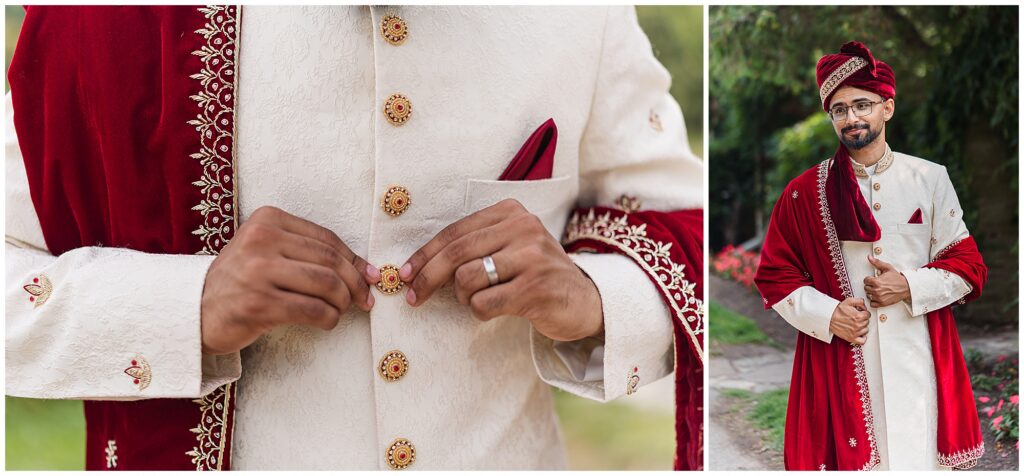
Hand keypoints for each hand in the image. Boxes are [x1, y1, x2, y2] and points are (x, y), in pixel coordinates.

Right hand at [200, 206, 374, 354]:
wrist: (195, 309)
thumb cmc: (241, 280)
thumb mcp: (267, 251)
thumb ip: (308, 253)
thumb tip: (364, 269)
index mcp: (267, 219)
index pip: (326, 238)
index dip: (353, 259)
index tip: (369, 275)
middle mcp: (261, 240)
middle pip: (329, 260)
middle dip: (355, 282)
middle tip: (365, 298)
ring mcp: (258, 272)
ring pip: (325, 284)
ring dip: (342, 302)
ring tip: (341, 310)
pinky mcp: (259, 304)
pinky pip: (312, 311)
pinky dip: (329, 318)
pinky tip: (327, 322)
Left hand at [400, 199, 603, 341]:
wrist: (584, 300)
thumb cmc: (536, 274)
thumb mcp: (510, 247)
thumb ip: (474, 247)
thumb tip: (418, 265)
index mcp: (511, 212)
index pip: (455, 232)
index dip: (424, 254)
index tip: (405, 273)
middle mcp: (523, 229)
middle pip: (456, 254)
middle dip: (427, 278)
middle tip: (413, 297)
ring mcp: (531, 258)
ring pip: (467, 279)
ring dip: (464, 297)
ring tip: (481, 299)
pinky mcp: (535, 289)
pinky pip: (484, 303)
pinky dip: (480, 311)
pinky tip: (496, 309)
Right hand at [829, 297, 869, 345]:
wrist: (829, 318)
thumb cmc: (837, 311)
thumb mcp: (848, 301)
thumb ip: (860, 301)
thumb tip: (865, 306)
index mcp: (858, 316)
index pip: (868, 315)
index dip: (864, 313)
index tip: (860, 313)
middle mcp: (858, 325)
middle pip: (867, 322)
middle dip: (863, 319)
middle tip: (856, 317)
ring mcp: (855, 332)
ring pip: (866, 330)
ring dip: (862, 327)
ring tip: (856, 324)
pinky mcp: (851, 338)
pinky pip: (862, 341)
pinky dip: (862, 338)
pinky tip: (859, 333)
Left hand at [863, 255, 909, 307]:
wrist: (907, 287)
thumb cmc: (897, 278)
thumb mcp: (887, 268)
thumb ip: (877, 263)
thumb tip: (869, 257)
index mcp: (876, 281)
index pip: (865, 281)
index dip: (869, 279)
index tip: (873, 279)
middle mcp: (876, 290)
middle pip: (866, 288)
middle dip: (870, 286)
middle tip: (877, 285)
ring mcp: (879, 297)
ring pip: (868, 295)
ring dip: (872, 293)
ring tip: (879, 290)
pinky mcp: (882, 303)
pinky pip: (872, 304)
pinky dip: (874, 301)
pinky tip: (878, 297)